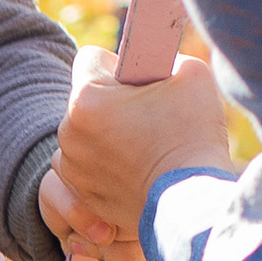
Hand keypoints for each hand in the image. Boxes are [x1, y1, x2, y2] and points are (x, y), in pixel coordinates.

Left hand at [44, 44, 233, 260]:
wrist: (191, 202)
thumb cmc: (193, 135)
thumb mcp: (190, 74)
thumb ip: (162, 57)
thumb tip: (154, 59)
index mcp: (86, 99)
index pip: (91, 58)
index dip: (119, 64)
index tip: (140, 80)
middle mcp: (68, 133)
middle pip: (86, 99)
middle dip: (112, 102)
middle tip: (148, 117)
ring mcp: (72, 168)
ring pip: (85, 134)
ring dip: (105, 135)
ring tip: (142, 146)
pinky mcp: (81, 195)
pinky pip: (88, 167)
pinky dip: (106, 166)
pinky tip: (136, 169)